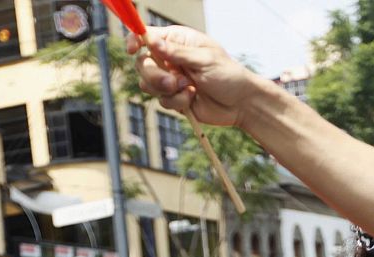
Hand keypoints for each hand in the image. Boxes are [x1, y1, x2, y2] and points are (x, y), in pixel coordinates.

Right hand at [129, 26, 250, 127]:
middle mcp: (170, 58)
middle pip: (143, 64)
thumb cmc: (227, 74)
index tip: (133, 50)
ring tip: (189, 88)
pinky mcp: (174, 97)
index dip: (135, 41)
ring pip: (148, 84)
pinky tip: (193, 98)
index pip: (147, 36)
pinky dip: (177, 101)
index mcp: (177, 41)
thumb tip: (151, 40)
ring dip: (167, 90)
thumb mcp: (203, 59)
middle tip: (172, 81)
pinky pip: (162, 101)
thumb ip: (176, 52)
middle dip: (154, 75)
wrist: (239, 103)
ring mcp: (170, 79)